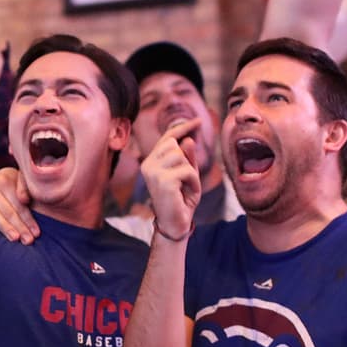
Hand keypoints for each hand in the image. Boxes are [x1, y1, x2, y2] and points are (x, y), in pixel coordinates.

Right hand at [0, 167, 38, 243]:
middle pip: (9, 210)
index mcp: (8, 177)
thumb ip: (25, 190)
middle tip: (28, 241)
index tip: (36, 234)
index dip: (29, 219)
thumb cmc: (10, 189)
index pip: (20, 204)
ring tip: (15, 238)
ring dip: (5, 226)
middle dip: (20, 227)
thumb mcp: (19, 184)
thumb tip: (24, 199)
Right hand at [140, 120, 201, 239]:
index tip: (198, 121)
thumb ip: (188, 158)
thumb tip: (187, 140)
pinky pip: (187, 170)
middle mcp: (148, 165)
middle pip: (175, 145)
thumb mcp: (188, 175)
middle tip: (188, 181)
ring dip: (192, 173)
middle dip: (188, 160)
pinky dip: (194, 182)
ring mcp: (153, 172)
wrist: (175, 225)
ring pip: (182, 156)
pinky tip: (188, 193)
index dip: (182, 128)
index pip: (167, 138)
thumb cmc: (181, 200)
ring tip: (188, 188)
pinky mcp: (162, 181)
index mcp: (151, 162)